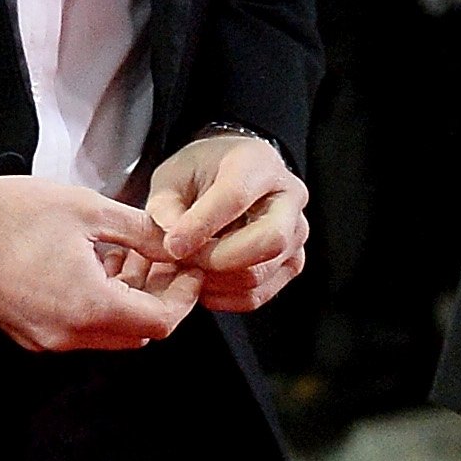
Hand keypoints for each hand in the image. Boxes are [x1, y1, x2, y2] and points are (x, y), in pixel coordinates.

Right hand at [0, 166, 200, 351]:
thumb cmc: (14, 211)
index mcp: (89, 307)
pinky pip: (77, 332)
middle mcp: (68, 336)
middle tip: (160, 260)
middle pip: (137, 334)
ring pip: (108, 335)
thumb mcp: (88, 209)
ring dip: (126, 303)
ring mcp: (44, 341)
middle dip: (157, 299)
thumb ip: (140, 232)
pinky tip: (90, 268)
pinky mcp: (26, 336)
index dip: (182, 297)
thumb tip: (176, 244)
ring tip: (123, 258)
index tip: (188, 270)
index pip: (160, 322)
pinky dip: (96, 308)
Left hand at [144, 132, 310, 313]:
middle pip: (270, 240)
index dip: (201, 225)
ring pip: (261, 273)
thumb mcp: (172, 176)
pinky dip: (224, 297)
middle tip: (183, 261)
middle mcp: (288, 196)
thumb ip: (166, 205)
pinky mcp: (291, 263)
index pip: (237, 196)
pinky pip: (258, 294)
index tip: (172, 244)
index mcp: (258, 163)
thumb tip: (172, 240)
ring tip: (187, 270)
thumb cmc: (203, 173)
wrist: (228, 177)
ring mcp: (295, 233)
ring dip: (216, 281)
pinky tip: (203, 283)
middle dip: (218, 260)